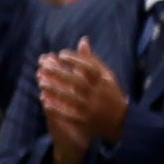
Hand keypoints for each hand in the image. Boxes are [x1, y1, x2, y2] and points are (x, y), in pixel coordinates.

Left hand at [39, 43, 127, 163]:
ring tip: (41, 81)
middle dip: (61, 74)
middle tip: (44, 66)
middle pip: (78, 82)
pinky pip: (69, 115)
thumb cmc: (109, 94)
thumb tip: (82, 40)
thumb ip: (92, 60)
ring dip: (55, 90)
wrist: (122, 123)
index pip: (91, 69)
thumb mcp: (105, 76)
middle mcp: (98, 95)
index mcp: (104, 83)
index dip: (76, 60)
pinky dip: (56, 108)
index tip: (61, 54)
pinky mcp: (85, 122)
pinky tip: (44, 101)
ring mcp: (91, 109)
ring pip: (72, 99)